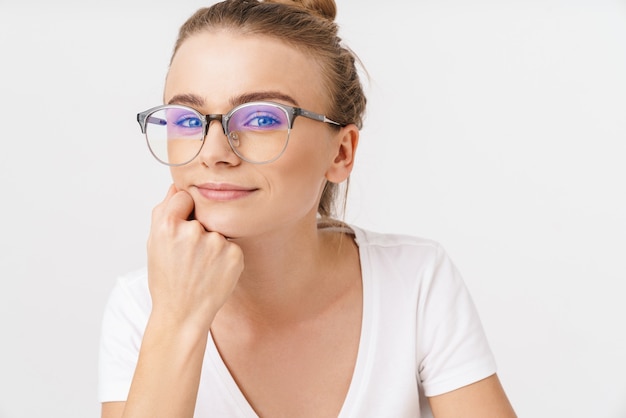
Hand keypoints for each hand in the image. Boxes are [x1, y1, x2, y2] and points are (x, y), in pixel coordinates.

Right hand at [146, 184, 243, 330]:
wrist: (182, 314)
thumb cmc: (167, 279)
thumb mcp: (154, 243)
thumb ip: (164, 210)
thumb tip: (176, 186)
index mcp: (168, 225)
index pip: (184, 196)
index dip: (183, 212)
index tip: (181, 229)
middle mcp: (193, 231)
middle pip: (203, 213)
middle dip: (199, 227)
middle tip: (190, 255)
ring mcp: (216, 244)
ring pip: (218, 230)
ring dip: (212, 242)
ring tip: (201, 266)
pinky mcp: (234, 255)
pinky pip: (231, 245)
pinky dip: (225, 256)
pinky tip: (213, 272)